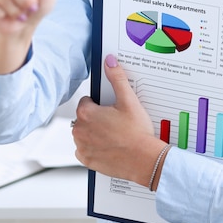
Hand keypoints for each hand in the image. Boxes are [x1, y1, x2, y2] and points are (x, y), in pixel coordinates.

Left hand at [73, 55, 167, 187]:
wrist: (143, 160)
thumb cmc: (137, 131)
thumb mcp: (129, 100)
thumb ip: (117, 78)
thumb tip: (109, 61)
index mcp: (86, 113)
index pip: (86, 101)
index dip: (100, 103)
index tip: (111, 109)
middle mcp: (79, 130)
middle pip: (84, 117)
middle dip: (96, 118)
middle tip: (116, 121)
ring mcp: (82, 147)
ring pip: (84, 133)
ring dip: (94, 132)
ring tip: (114, 134)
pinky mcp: (86, 161)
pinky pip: (85, 150)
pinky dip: (94, 148)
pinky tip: (109, 146)